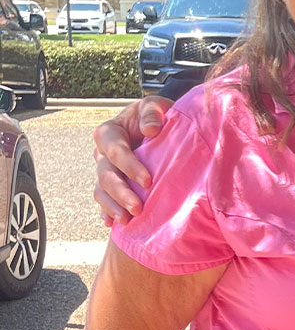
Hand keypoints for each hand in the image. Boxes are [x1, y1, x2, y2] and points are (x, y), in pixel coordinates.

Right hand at [93, 97, 172, 224]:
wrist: (158, 125)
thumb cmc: (156, 114)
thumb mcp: (155, 105)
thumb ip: (152, 112)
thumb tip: (151, 130)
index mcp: (110, 132)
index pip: (115, 151)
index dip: (129, 166)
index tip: (148, 180)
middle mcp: (102, 153)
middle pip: (105, 175)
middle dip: (120, 193)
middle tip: (137, 208)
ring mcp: (105, 170)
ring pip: (101, 191)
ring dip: (112, 207)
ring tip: (127, 220)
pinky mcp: (111, 184)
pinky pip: (103, 201)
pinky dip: (107, 212)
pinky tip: (113, 224)